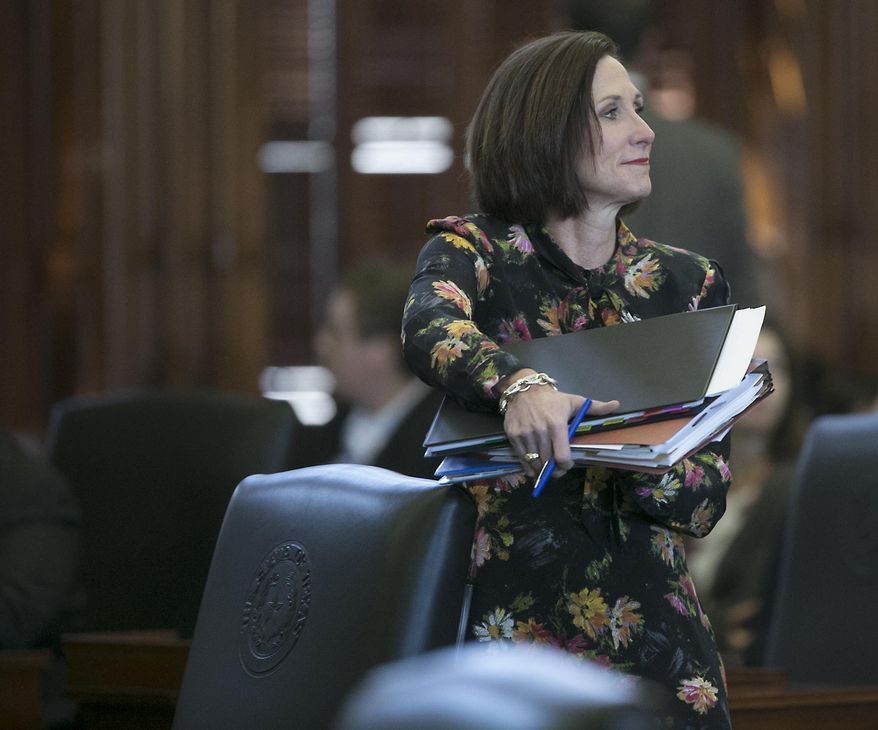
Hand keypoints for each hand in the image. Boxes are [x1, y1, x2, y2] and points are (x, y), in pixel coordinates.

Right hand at [503, 385, 618, 478]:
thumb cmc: (552, 399)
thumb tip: (616, 404)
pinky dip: (527, 466)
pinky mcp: (513, 436)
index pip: (562, 456)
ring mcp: (525, 434)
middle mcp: (540, 431)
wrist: (524, 390)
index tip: (567, 465)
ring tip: (545, 468)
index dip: (566, 466)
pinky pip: (521, 458)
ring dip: (541, 469)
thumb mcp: (574, 401)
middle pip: (548, 462)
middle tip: (557, 471)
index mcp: (557, 424)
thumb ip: (595, 406)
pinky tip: (532, 465)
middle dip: (554, 470)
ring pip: (534, 462)